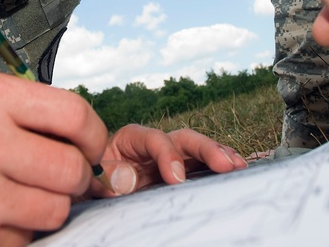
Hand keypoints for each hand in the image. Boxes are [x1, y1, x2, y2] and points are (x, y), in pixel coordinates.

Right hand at [0, 71, 108, 246]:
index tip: (92, 147)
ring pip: (55, 211)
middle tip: (60, 179)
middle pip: (72, 169)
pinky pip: (24, 240)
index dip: (94, 135)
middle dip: (75, 178)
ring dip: (48, 209)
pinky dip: (17, 234)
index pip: (74, 113)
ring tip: (20, 198)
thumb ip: (25, 112)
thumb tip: (89, 137)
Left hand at [89, 125, 247, 197]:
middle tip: (227, 165)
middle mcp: (154, 144)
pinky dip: (218, 167)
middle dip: (206, 149)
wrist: (90, 190)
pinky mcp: (179, 173)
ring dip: (219, 156)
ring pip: (198, 150)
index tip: (177, 179)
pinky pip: (201, 167)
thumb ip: (107, 177)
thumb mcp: (90, 178)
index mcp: (130, 139)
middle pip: (184, 138)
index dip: (168, 156)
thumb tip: (127, 180)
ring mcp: (169, 158)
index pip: (154, 139)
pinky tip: (235, 171)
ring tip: (239, 167)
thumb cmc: (89, 182)